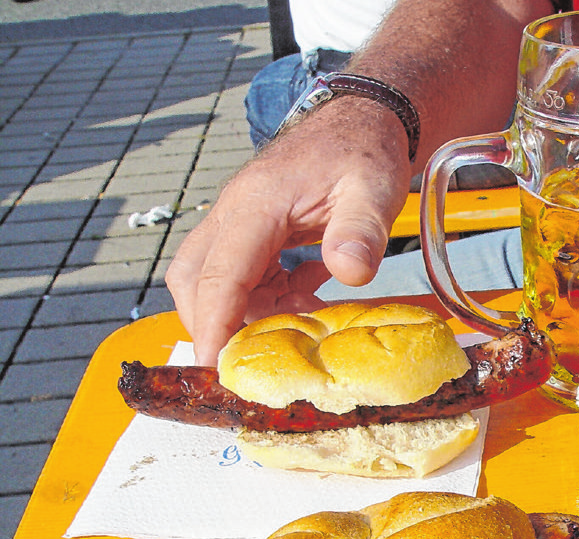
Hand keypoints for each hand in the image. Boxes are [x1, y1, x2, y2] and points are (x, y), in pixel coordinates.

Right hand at [166, 100, 412, 364]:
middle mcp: (236, 213)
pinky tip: (304, 301)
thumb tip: (350, 272)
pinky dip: (263, 299)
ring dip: (243, 314)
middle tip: (248, 365)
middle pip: (195, 279)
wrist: (362, 121)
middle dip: (212, 325)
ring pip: (213, 279)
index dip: (214, 325)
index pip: (220, 275)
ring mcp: (241, 221)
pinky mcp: (255, 231)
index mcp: (256, 205)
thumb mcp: (373, 189)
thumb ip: (360, 229)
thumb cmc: (363, 151)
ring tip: (292, 332)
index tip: (216, 367)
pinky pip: (241, 275)